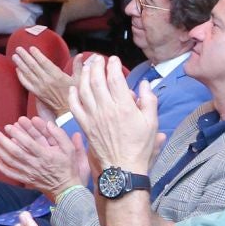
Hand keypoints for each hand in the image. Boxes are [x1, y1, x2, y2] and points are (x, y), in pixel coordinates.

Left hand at [0, 118, 83, 200]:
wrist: (67, 189)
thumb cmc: (68, 167)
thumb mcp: (70, 150)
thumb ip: (60, 135)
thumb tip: (49, 123)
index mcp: (46, 156)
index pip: (29, 144)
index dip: (18, 135)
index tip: (9, 127)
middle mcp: (36, 165)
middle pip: (16, 152)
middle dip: (3, 141)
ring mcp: (30, 173)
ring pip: (11, 162)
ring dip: (0, 151)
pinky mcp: (27, 180)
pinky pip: (12, 174)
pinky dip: (2, 167)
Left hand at [11, 45, 73, 116]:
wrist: (67, 111)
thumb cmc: (74, 95)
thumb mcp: (78, 80)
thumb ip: (78, 66)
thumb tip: (81, 55)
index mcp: (57, 76)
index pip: (44, 62)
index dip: (37, 55)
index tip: (31, 48)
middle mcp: (47, 81)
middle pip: (33, 66)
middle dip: (25, 56)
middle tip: (18, 49)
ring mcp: (40, 87)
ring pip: (28, 73)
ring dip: (20, 64)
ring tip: (14, 56)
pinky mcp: (36, 93)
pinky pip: (26, 83)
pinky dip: (21, 76)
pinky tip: (17, 70)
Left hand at [66, 54, 161, 174]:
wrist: (123, 167)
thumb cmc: (139, 146)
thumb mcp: (152, 123)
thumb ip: (149, 101)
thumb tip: (144, 84)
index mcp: (124, 107)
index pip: (115, 79)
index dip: (113, 65)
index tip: (113, 60)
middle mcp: (106, 109)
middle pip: (97, 80)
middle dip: (96, 65)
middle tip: (97, 58)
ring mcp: (93, 117)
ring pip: (84, 90)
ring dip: (83, 75)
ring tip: (86, 66)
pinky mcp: (85, 126)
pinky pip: (75, 107)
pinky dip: (73, 95)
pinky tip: (74, 88)